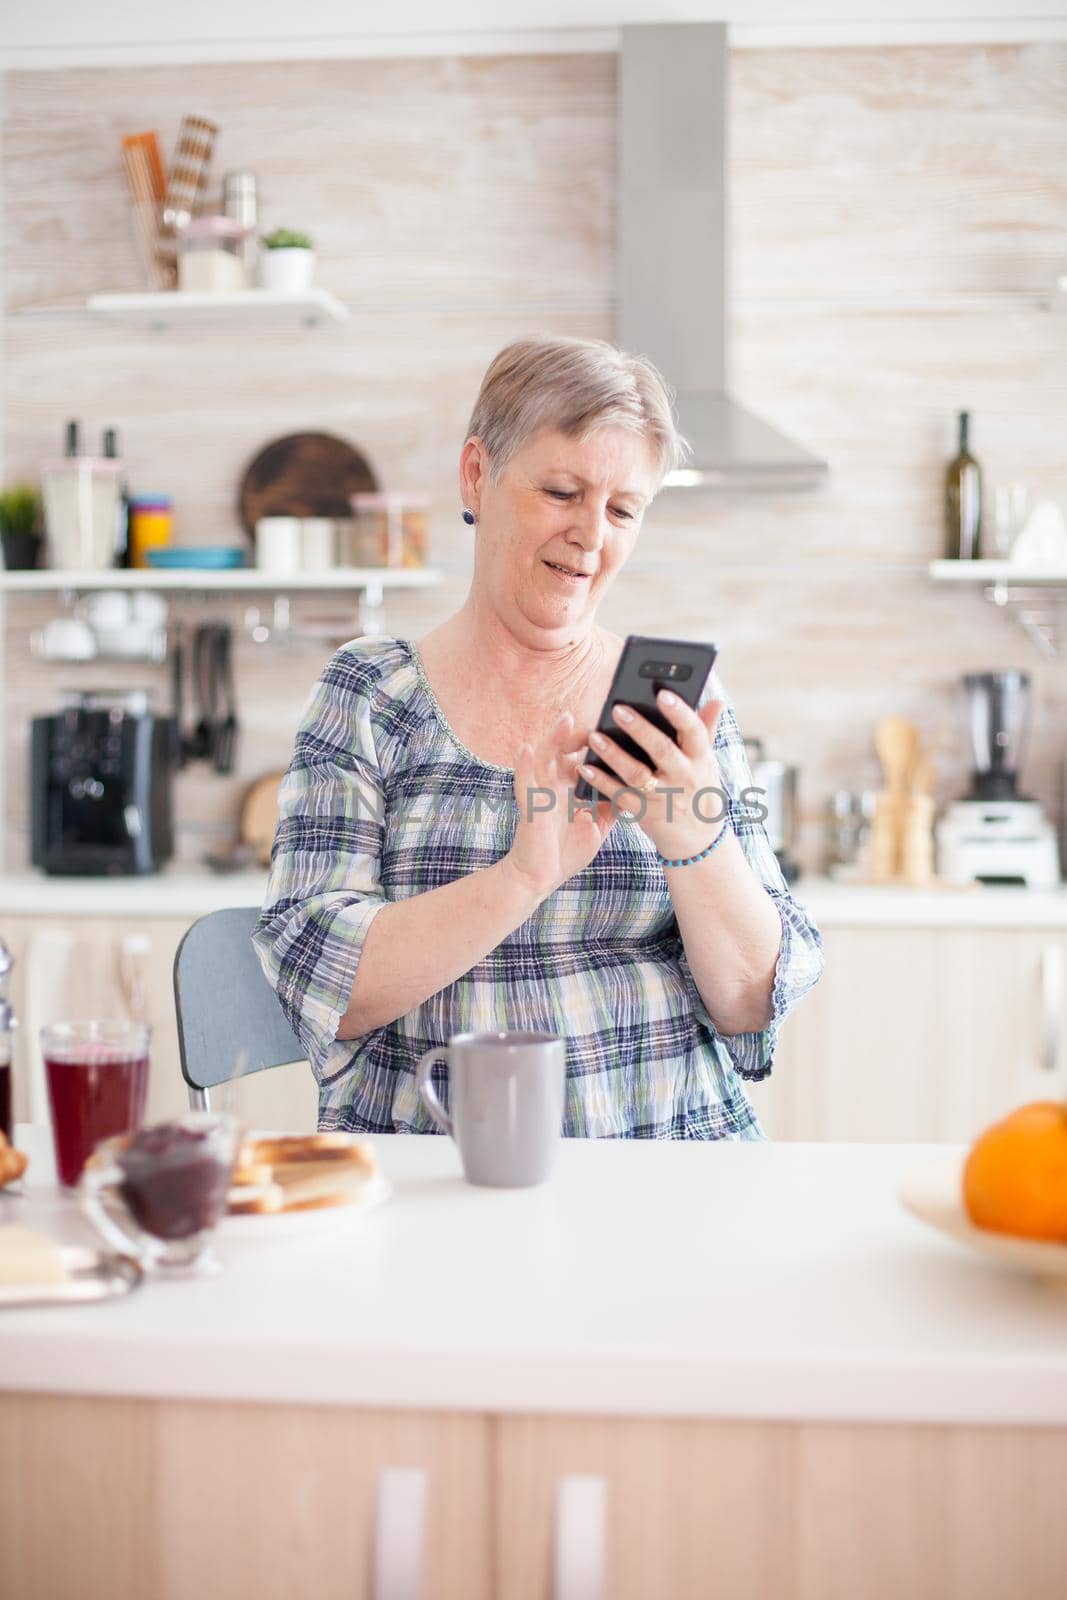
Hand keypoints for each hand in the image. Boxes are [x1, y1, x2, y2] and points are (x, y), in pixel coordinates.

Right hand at [505, 712, 616, 898]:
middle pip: (564, 752)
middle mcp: (553, 788)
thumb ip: (611, 807)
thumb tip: (635, 789)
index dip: (594, 744)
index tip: (615, 728)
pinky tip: (524, 748)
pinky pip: (523, 783)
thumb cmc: (564, 853)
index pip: (581, 760)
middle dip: (578, 735)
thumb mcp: (597, 827)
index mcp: (568, 791)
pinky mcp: (527, 807)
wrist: (539, 878)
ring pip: (544, 759)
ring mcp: (538, 795)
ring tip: (566, 720)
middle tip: (597, 719)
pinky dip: (522, 765)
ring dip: (554, 739)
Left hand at [575, 691, 726, 857]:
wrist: (698, 839)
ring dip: (614, 755)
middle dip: (640, 729)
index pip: (694, 731)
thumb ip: (706, 729)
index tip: (663, 693)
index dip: (680, 712)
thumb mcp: (707, 761)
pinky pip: (620, 796)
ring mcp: (664, 797)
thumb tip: (716, 700)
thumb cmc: (698, 788)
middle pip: (662, 750)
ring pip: (637, 774)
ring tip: (594, 736)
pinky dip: (601, 783)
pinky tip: (585, 768)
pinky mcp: (645, 813)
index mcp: (701, 758)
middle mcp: (684, 777)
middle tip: (618, 709)